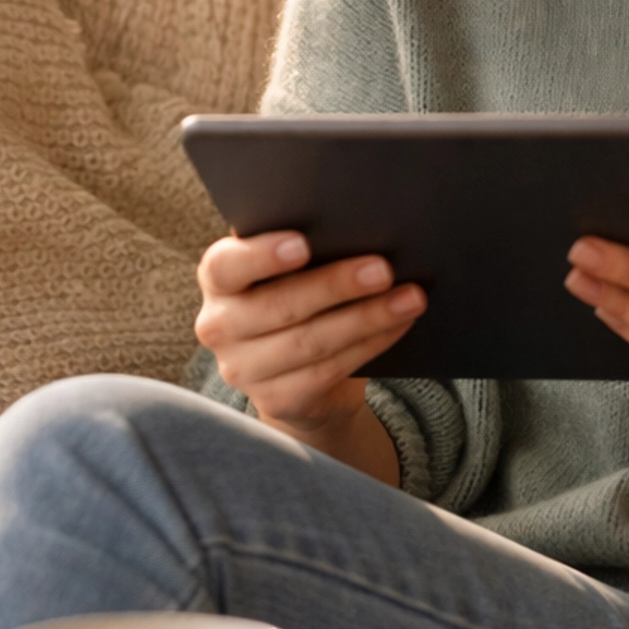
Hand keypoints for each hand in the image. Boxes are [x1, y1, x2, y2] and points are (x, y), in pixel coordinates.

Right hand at [194, 233, 425, 480]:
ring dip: (367, 317)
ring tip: (410, 297)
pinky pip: (328, 371)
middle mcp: (219, 326)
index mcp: (218, 279)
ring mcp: (242, 370)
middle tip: (384, 269)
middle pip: (279, 305)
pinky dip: (370, 345)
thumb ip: (307, 248)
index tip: (304, 244)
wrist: (299, 373)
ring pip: (309, 342)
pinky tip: (399, 325)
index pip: (226, 266)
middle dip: (336, 285)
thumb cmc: (299, 296)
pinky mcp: (276, 401)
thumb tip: (359, 227)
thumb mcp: (289, 271)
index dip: (262, 255)